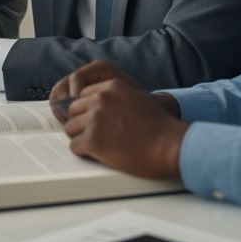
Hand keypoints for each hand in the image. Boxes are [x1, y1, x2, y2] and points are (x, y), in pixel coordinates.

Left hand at [60, 63, 189, 179]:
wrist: (170, 145)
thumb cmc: (160, 127)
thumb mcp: (138, 98)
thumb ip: (117, 98)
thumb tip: (100, 108)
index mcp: (111, 86)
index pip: (84, 96)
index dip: (89, 111)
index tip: (99, 123)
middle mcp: (101, 99)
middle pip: (73, 111)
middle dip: (82, 124)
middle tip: (98, 136)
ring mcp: (95, 119)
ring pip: (70, 128)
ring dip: (82, 138)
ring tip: (100, 146)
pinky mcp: (93, 140)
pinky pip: (74, 146)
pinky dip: (84, 153)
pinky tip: (100, 155)